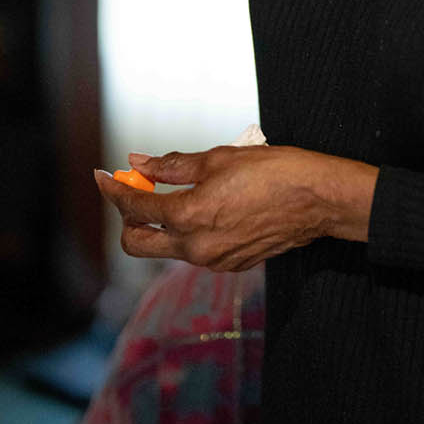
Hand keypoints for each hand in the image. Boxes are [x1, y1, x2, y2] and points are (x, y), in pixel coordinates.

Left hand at [93, 144, 378, 271]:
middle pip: (136, 243)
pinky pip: (194, 252)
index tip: (102, 176)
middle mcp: (197, 246)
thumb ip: (172, 165)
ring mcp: (214, 260)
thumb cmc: (275, 172)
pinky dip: (186, 232)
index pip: (133, 206)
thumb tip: (139, 162)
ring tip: (171, 195)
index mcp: (189, 216)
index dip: (112, 189)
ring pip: (166, 248)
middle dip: (127, 218)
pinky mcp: (232, 264)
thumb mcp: (218, 158)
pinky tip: (201, 208)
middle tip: (135, 192)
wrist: (321, 200)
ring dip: (158, 224)